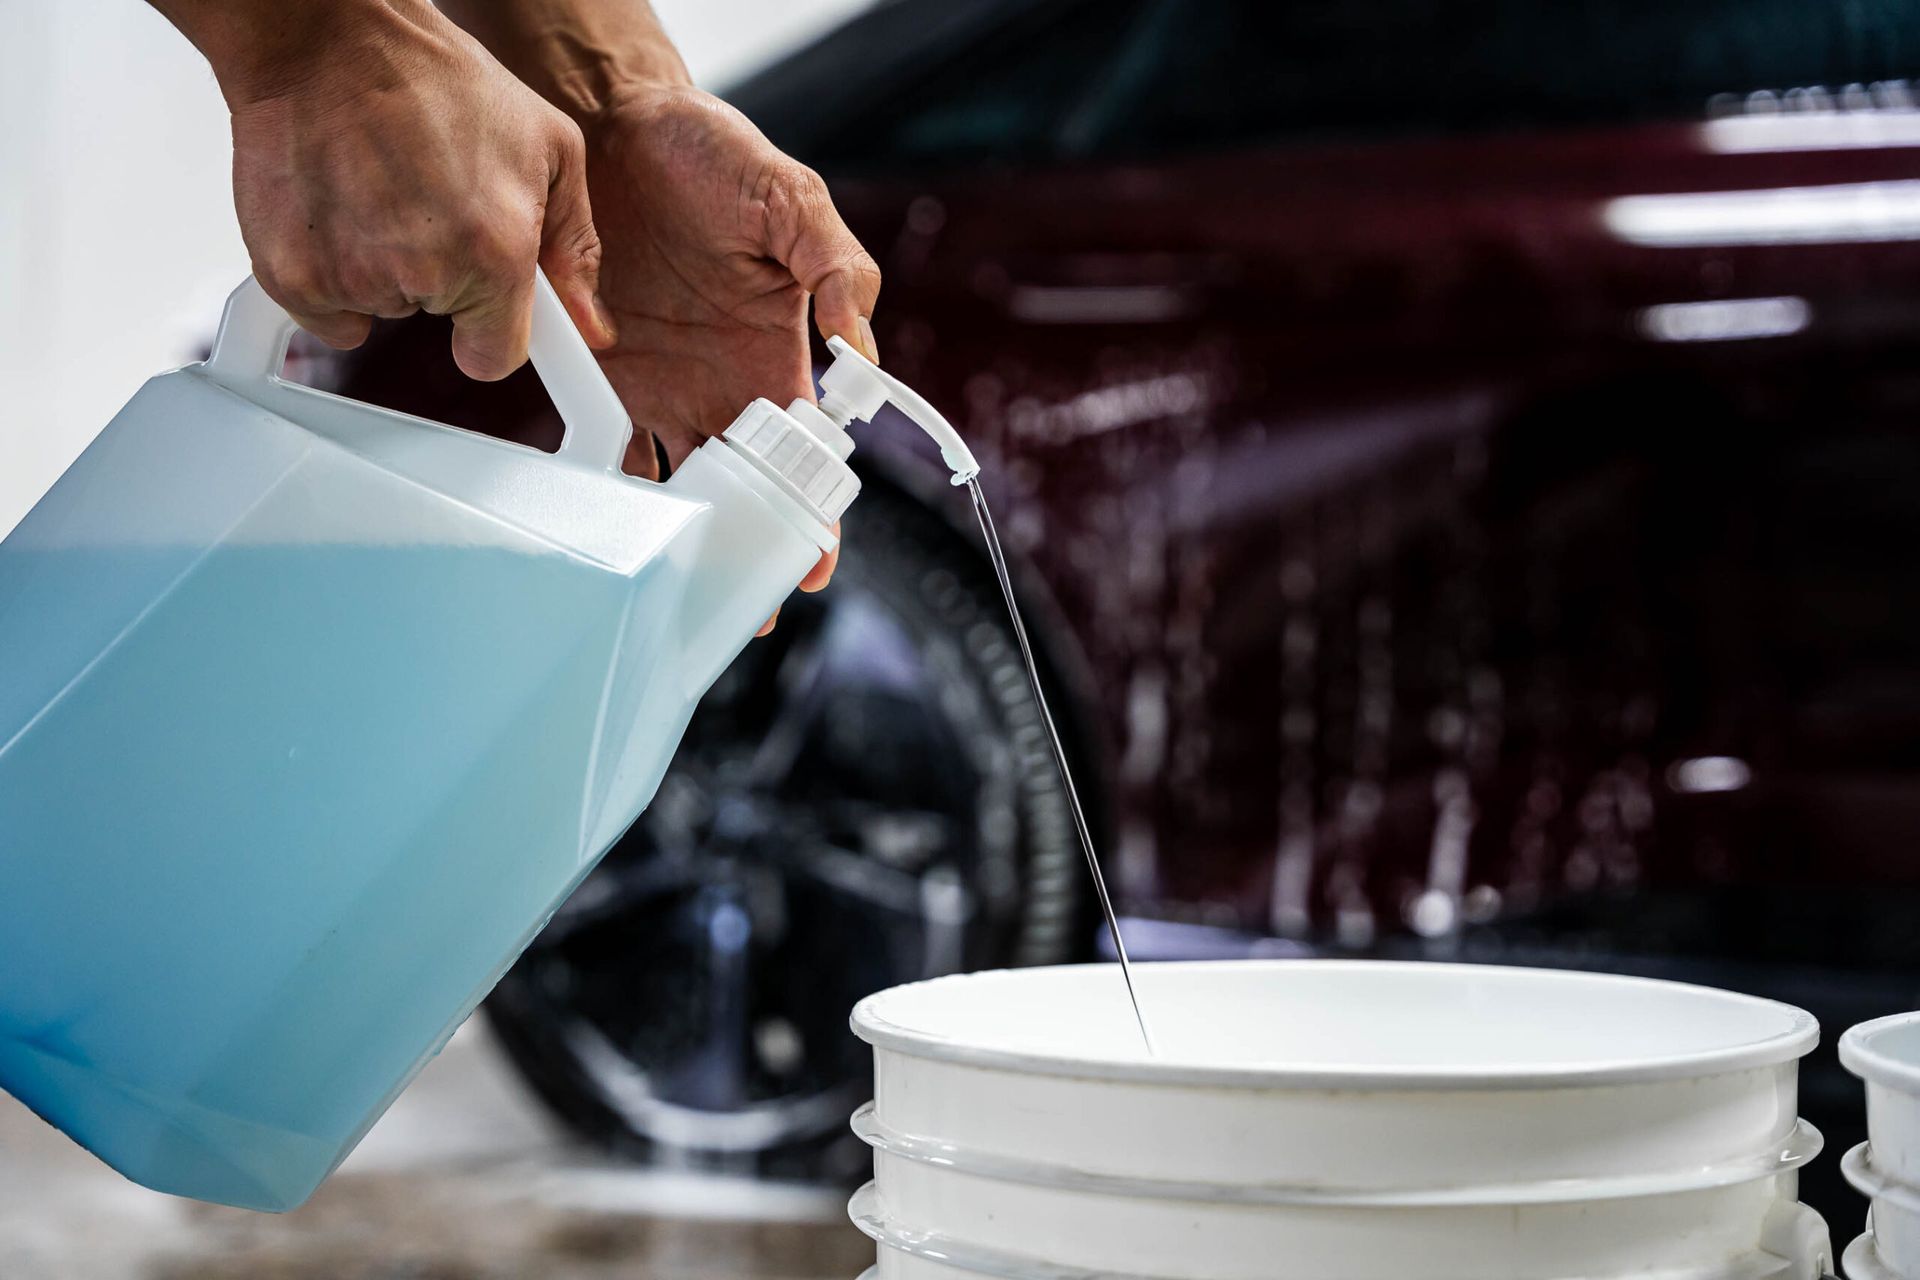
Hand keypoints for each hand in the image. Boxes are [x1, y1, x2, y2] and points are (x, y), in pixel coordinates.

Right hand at [186, 0, 615, 377]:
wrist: (328, 38)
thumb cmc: (436, 81)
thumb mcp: (549, 148)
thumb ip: (575, 247)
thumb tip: (591, 329)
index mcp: (495, 253)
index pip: (495, 358)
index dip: (490, 326)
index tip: (481, 299)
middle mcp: (423, 272)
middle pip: (434, 321)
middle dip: (436, 278)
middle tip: (425, 203)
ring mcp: (351, 277)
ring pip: (378, 311)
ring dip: (379, 269)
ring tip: (379, 190)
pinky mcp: (290, 276)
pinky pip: (323, 310)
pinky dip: (326, 273)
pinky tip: (337, 208)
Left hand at [580, 86, 879, 628]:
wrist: (615, 124)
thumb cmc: (713, 156)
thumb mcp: (793, 200)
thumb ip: (839, 266)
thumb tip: (862, 347)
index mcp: (778, 358)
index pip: (805, 458)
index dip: (813, 517)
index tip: (811, 565)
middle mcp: (723, 386)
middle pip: (745, 493)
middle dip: (747, 553)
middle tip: (743, 610)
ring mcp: (663, 386)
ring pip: (680, 487)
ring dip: (681, 543)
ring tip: (678, 598)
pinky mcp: (607, 375)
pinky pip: (607, 444)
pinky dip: (606, 490)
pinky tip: (606, 534)